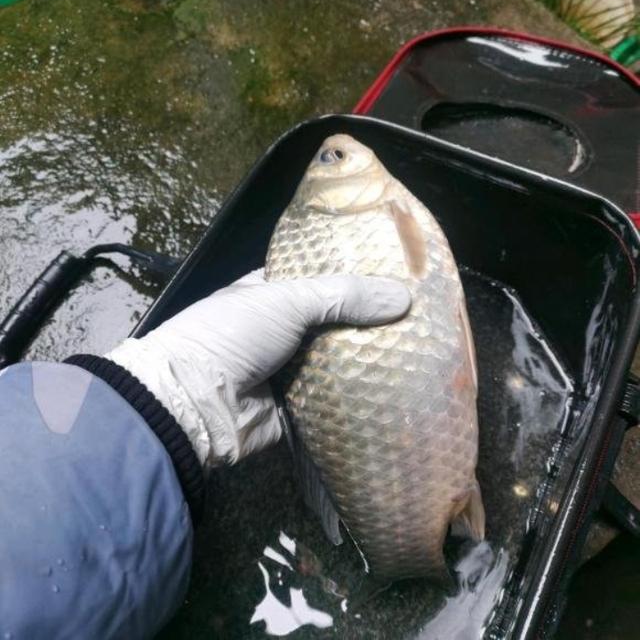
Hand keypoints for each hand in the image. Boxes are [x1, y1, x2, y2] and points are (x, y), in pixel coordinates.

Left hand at [106, 269, 409, 466]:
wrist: (195, 405)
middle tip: (420, 313)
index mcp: (268, 294)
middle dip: (368, 320)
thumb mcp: (287, 300)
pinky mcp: (297, 407)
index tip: (396, 274)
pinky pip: (335, 398)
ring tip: (422, 346)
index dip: (352, 276)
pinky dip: (360, 393)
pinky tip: (402, 385)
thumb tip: (406, 297)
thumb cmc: (233, 335)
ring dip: (369, 357)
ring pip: (337, 360)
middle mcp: (279, 329)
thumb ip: (344, 296)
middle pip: (333, 321)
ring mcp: (288, 369)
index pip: (317, 279)